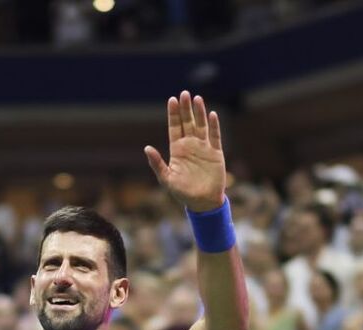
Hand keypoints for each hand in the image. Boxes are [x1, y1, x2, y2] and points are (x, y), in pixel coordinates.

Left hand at [145, 91, 226, 212]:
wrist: (202, 202)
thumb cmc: (182, 193)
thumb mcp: (166, 179)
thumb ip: (157, 164)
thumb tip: (146, 148)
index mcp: (178, 150)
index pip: (175, 127)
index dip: (174, 114)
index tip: (172, 100)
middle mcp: (190, 145)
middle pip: (188, 122)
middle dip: (185, 108)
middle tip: (184, 93)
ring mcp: (203, 148)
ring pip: (201, 126)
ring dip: (199, 112)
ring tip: (197, 99)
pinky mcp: (216, 153)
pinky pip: (215, 136)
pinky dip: (214, 126)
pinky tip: (211, 114)